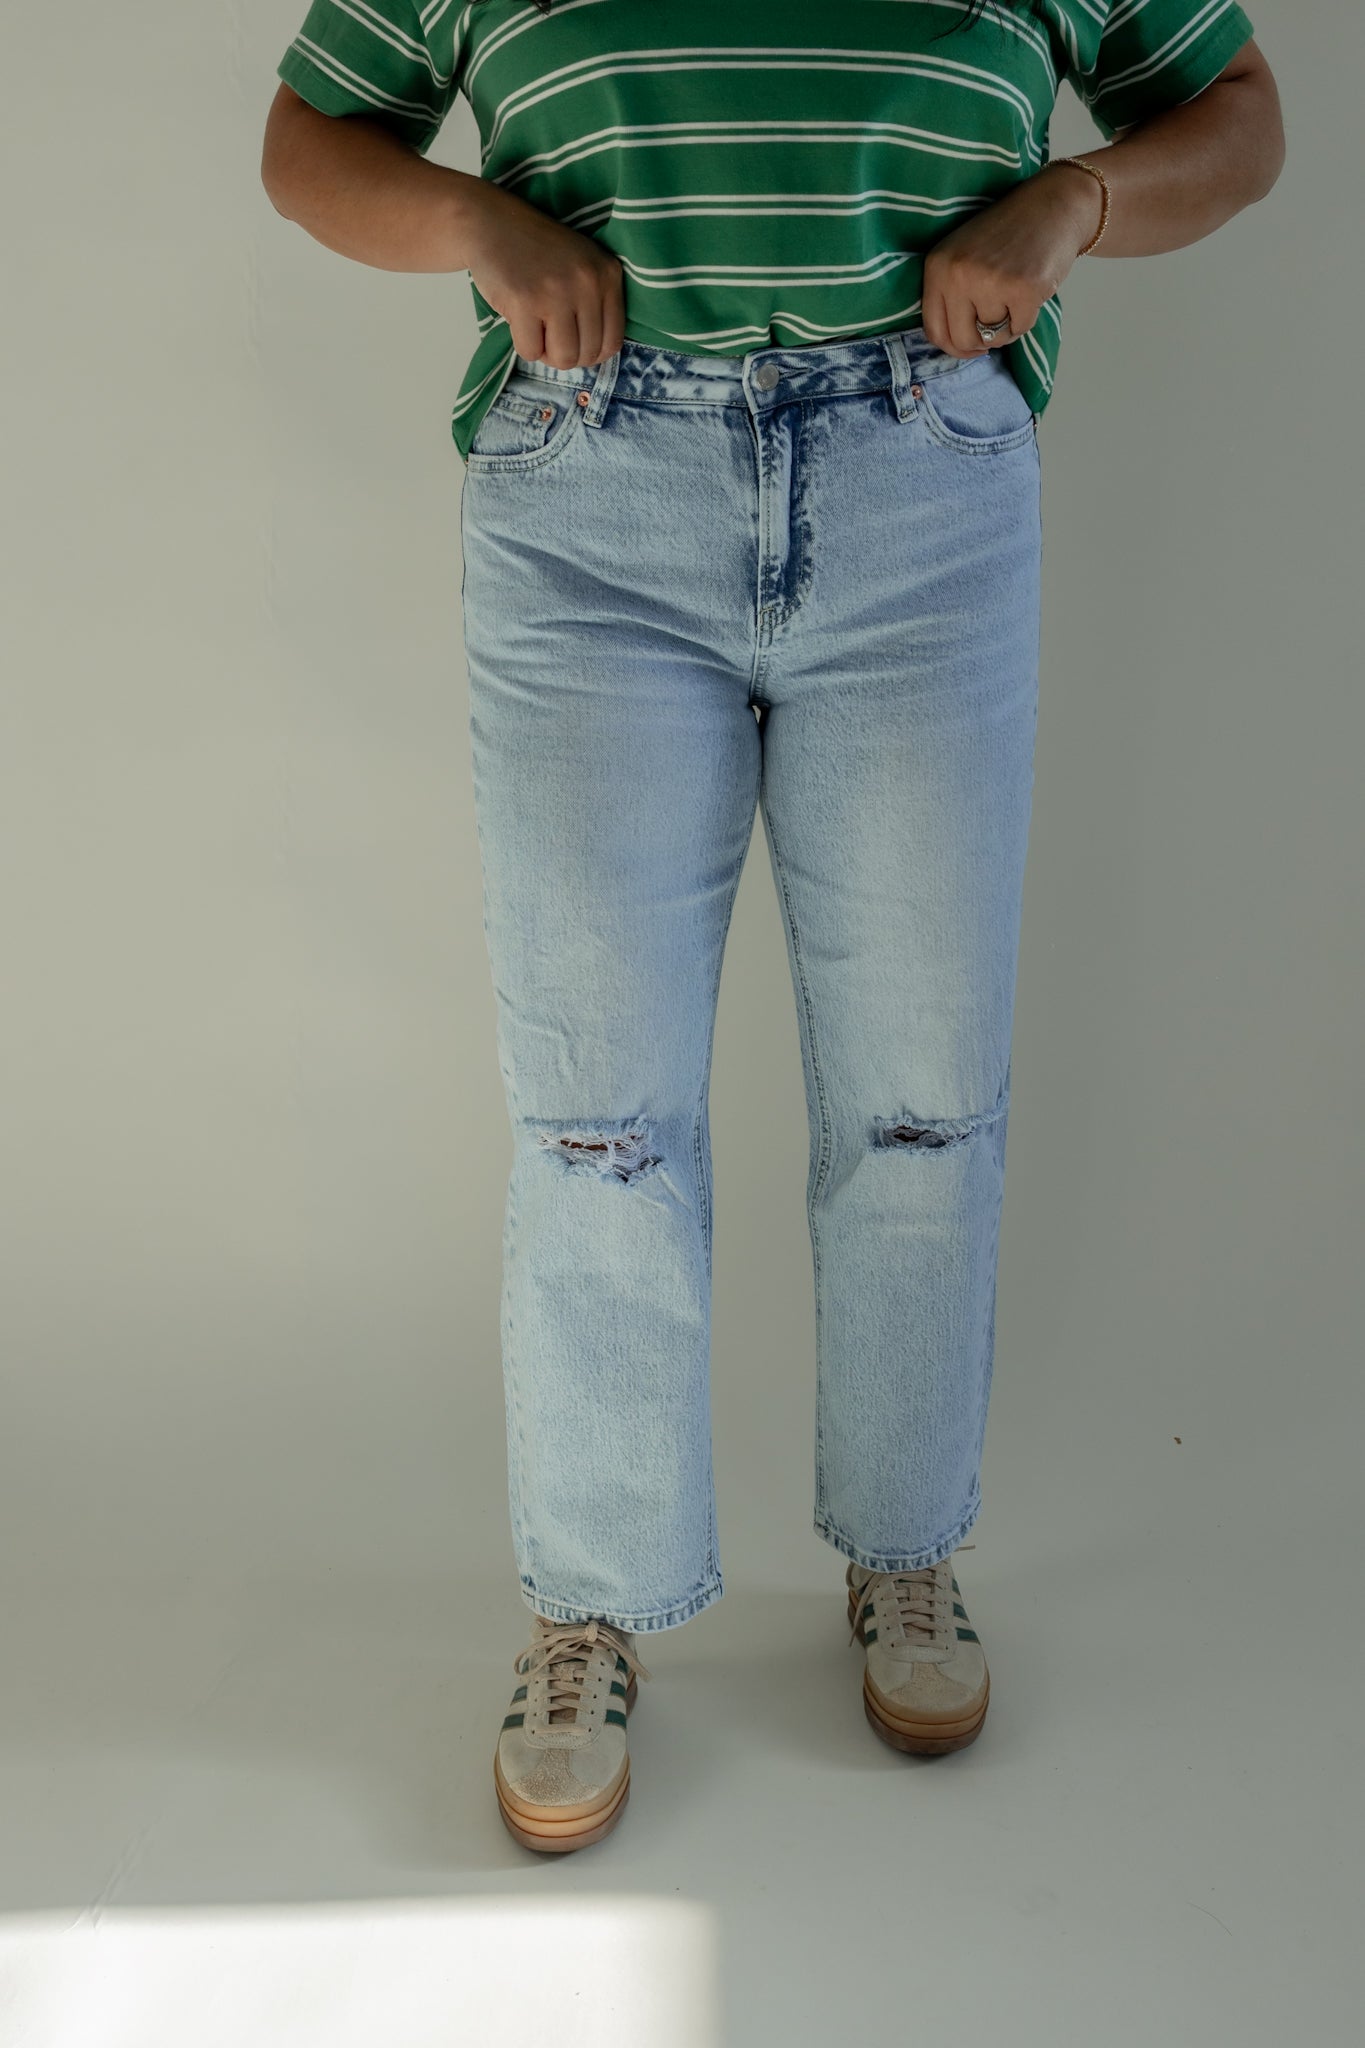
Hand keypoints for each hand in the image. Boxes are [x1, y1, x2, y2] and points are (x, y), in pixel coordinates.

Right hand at [463, 182, 625, 369]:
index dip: (591, 354)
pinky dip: (524, 345)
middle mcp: (587, 283)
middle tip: (549, 335)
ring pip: (563, 358)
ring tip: (536, 330)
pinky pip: (531, 352)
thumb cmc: (538, 250)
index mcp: (607, 274)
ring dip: (546, 354)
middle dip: (566, 355)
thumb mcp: (582, 264)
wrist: (493, 222)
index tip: (574, 344)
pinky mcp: (525, 301)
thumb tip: (596, 356)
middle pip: (587, 354)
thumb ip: (596, 303)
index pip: (612, 342)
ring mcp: (556, 292)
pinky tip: (519, 321)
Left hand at [919, 163, 1103, 356]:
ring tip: (1015, 296)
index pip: (934, 330)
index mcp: (938, 266)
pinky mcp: (1023, 289)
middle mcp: (959, 274)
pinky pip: (1020, 328)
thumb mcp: (963, 256)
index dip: (954, 346)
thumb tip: (956, 346)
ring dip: (1007, 325)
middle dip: (981, 342)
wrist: (1052, 205)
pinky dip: (1027, 317)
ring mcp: (990, 281)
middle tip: (997, 323)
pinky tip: (1030, 291)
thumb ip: (951, 295)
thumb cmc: (1006, 234)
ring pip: (993, 337)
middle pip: (962, 340)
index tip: (970, 345)